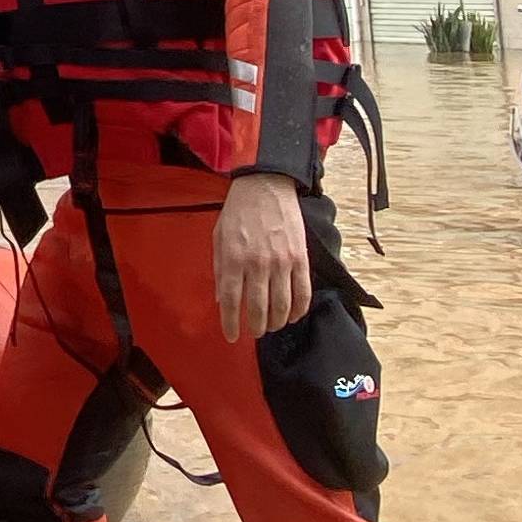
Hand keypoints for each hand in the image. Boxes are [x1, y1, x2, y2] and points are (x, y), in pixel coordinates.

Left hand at [214, 171, 307, 342]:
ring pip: (282, 305)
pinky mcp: (300, 258)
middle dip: (255, 327)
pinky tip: (293, 316)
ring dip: (277, 322)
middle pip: (257, 308)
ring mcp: (281, 262)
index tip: (231, 336)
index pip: (230, 301)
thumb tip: (221, 299)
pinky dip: (299, 309)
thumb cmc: (238, 211)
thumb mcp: (219, 237)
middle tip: (254, 332)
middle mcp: (257, 263)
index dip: (230, 323)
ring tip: (272, 326)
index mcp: (233, 258)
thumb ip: (219, 269)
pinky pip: (303, 292)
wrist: (266, 186)